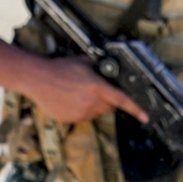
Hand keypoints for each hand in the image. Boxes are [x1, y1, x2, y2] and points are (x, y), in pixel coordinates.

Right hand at [20, 55, 148, 124]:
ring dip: (93, 106)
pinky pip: (83, 117)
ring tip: (78, 93)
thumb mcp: (83, 62)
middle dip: (107, 101)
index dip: (136, 109)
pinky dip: (80, 110)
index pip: (121, 100)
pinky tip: (70, 99)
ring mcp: (80, 113)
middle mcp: (90, 103)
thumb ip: (98, 67)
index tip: (145, 117)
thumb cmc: (59, 68)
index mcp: (96, 87)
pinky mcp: (70, 119)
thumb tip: (108, 68)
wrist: (37, 78)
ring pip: (96, 113)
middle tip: (95, 91)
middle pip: (109, 107)